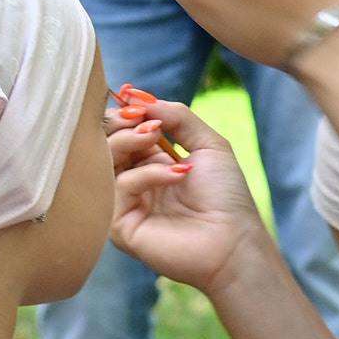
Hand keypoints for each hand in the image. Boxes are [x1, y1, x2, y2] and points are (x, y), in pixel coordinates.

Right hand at [109, 92, 266, 292]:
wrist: (234, 241)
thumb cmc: (226, 197)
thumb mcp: (209, 145)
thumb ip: (177, 116)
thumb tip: (137, 96)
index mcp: (150, 162)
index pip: (122, 131)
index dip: (126, 112)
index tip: (135, 100)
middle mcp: (134, 181)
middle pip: (105, 142)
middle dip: (120, 122)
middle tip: (143, 119)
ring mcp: (125, 203)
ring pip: (104, 161)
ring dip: (128, 140)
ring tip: (153, 135)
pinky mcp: (119, 224)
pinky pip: (119, 187)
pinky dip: (147, 173)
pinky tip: (175, 174)